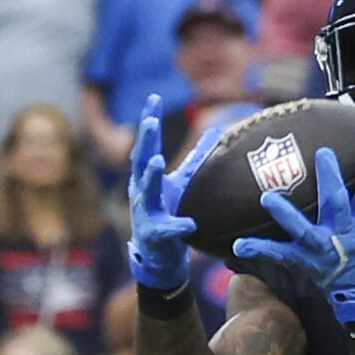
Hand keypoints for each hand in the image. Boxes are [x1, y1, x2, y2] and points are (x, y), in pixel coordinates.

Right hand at [126, 96, 215, 293]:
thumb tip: (214, 131)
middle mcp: (142, 191)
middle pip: (141, 160)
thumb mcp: (181, 184)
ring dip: (151, 175)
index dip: (149, 121)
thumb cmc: (167, 214)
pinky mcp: (155, 236)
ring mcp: (146, 213)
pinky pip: (166, 231)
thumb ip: (194, 159)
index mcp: (147, 176)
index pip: (147, 143)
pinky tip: (188, 223)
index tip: (153, 98)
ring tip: (157, 160)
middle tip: (152, 120)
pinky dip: (176, 227)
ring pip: (146, 192)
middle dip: (145, 140)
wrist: (158, 256)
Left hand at [233, 144, 354, 327]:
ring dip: (285, 214)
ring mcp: (323, 249)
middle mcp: (344, 235)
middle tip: (322, 153)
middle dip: (331, 179)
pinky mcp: (306, 262)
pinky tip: (238, 244)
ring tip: (267, 198)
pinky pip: (280, 256)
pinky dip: (260, 250)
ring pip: (303, 230)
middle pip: (337, 204)